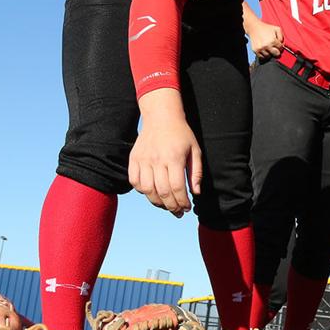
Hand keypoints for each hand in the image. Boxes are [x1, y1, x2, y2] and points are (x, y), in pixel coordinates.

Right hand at [128, 91, 201, 216]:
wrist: (161, 117)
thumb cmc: (181, 135)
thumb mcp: (195, 150)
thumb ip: (196, 172)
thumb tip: (195, 193)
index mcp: (174, 158)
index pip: (177, 188)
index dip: (182, 202)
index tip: (187, 208)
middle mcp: (157, 160)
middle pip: (162, 192)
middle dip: (171, 206)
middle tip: (178, 212)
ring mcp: (143, 160)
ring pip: (147, 190)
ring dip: (157, 202)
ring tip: (166, 205)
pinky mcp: (133, 159)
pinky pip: (134, 181)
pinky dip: (142, 191)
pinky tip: (152, 193)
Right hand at [247, 22, 283, 59]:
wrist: (254, 28)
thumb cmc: (266, 28)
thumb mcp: (277, 29)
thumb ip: (281, 37)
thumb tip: (282, 44)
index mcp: (273, 40)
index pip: (281, 48)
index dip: (280, 46)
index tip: (278, 45)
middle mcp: (267, 45)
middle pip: (276, 54)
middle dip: (276, 51)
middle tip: (274, 48)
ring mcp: (261, 49)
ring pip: (269, 56)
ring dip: (270, 53)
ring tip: (269, 49)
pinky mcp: (255, 50)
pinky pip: (262, 57)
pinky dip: (264, 55)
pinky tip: (264, 50)